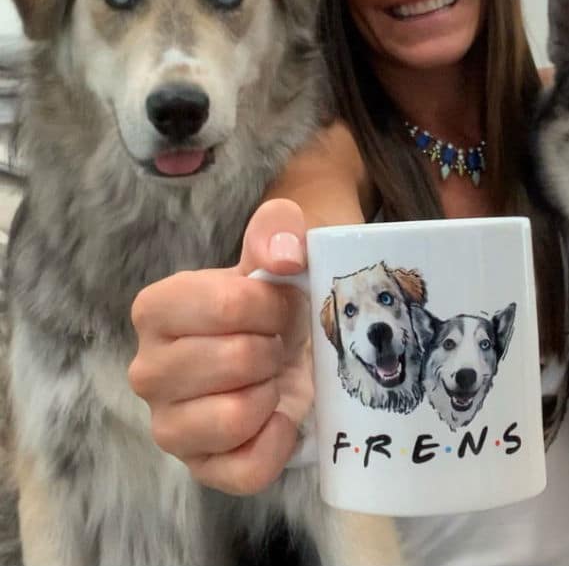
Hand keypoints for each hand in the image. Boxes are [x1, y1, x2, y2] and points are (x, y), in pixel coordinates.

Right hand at [129, 198, 311, 494]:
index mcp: (157, 308)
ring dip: (271, 393)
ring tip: (270, 377)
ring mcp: (168, 425)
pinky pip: (245, 469)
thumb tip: (285, 257)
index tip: (282, 303)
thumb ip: (278, 229)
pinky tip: (279, 417)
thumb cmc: (275, 295)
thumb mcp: (279, 246)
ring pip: (234, 417)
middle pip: (235, 361)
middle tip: (276, 343)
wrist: (290, 339)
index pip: (228, 307)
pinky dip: (276, 443)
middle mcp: (147, 369)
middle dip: (274, 349)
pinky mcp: (199, 468)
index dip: (274, 305)